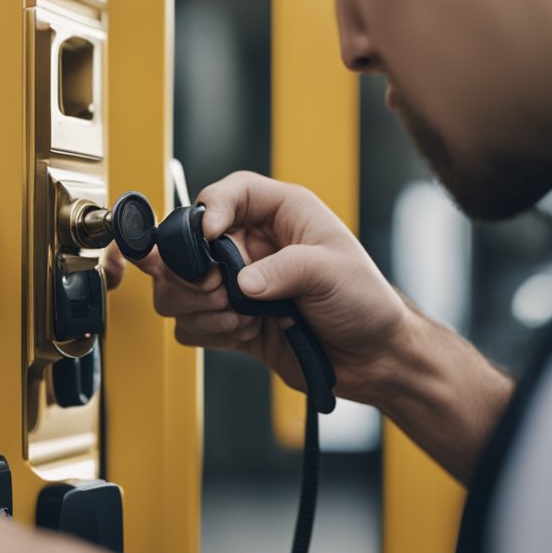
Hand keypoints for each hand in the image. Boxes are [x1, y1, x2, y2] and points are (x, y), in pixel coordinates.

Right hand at [126, 171, 413, 404]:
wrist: (373, 358)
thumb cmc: (366, 302)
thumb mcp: (333, 272)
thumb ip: (285, 270)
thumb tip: (239, 283)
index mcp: (280, 214)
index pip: (227, 194)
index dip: (210, 210)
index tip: (210, 237)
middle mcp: (251, 245)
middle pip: (187, 245)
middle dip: (195, 273)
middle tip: (222, 291)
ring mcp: (237, 285)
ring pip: (179, 288)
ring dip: (200, 307)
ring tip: (241, 318)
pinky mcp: (230, 321)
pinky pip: (190, 324)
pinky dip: (209, 332)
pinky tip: (244, 334)